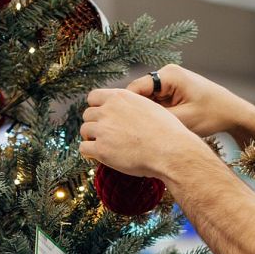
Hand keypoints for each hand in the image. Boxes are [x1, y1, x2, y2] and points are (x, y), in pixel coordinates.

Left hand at [79, 88, 208, 179]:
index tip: (102, 117)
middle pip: (87, 114)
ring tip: (104, 146)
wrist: (171, 151)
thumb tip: (128, 112)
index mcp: (120, 97)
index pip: (93, 97)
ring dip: (91, 138)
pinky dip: (89, 153)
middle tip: (104, 135)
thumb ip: (133, 106)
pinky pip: (84, 148)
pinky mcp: (101, 149)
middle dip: (94, 124)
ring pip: (84, 131)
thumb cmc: (167, 132)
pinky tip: (99, 156)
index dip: (96, 108)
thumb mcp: (150, 107)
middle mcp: (108, 110)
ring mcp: (103, 129)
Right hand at [125, 65, 254, 137]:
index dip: (127, 107)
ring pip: (146, 100)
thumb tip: (134, 125)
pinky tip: (156, 128)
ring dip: (146, 114)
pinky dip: (155, 114)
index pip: (135, 88)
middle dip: (136, 112)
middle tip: (131, 132)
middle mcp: (166, 74)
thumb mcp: (184, 120)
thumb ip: (158, 119)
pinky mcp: (173, 91)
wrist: (233, 112)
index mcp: (169, 75)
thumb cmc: (213, 114)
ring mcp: (169, 82)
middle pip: (139, 94)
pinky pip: (156, 103)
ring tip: (145, 131)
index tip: (122, 126)